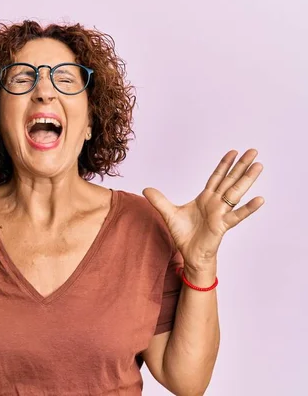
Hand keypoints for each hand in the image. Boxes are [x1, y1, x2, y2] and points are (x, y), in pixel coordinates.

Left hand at [142, 149, 264, 270]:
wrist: (190, 254)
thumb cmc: (184, 234)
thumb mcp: (168, 213)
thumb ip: (159, 200)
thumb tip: (146, 189)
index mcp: (205, 198)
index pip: (216, 177)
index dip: (224, 165)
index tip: (233, 152)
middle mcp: (216, 203)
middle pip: (230, 180)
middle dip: (241, 166)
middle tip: (253, 151)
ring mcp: (221, 213)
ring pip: (236, 192)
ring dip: (247, 179)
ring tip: (258, 166)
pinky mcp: (222, 225)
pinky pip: (237, 215)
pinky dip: (248, 208)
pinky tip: (259, 199)